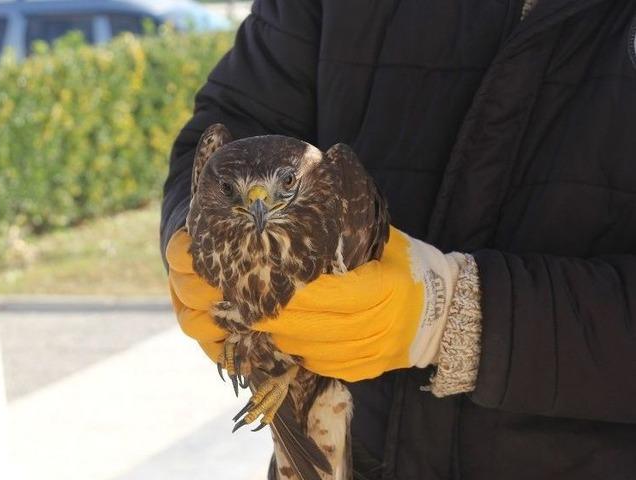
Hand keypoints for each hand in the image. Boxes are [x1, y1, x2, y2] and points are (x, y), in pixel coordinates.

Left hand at [166, 227, 466, 381]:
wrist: (449, 313)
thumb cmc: (411, 268)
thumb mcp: (385, 242)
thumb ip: (346, 233)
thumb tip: (300, 211)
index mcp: (378, 289)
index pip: (319, 295)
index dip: (284, 292)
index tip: (256, 281)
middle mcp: (373, 326)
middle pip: (306, 327)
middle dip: (271, 316)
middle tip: (242, 301)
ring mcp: (368, 353)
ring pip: (309, 350)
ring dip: (280, 336)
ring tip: (257, 318)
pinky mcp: (364, 370)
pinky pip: (321, 365)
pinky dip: (300, 351)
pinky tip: (286, 336)